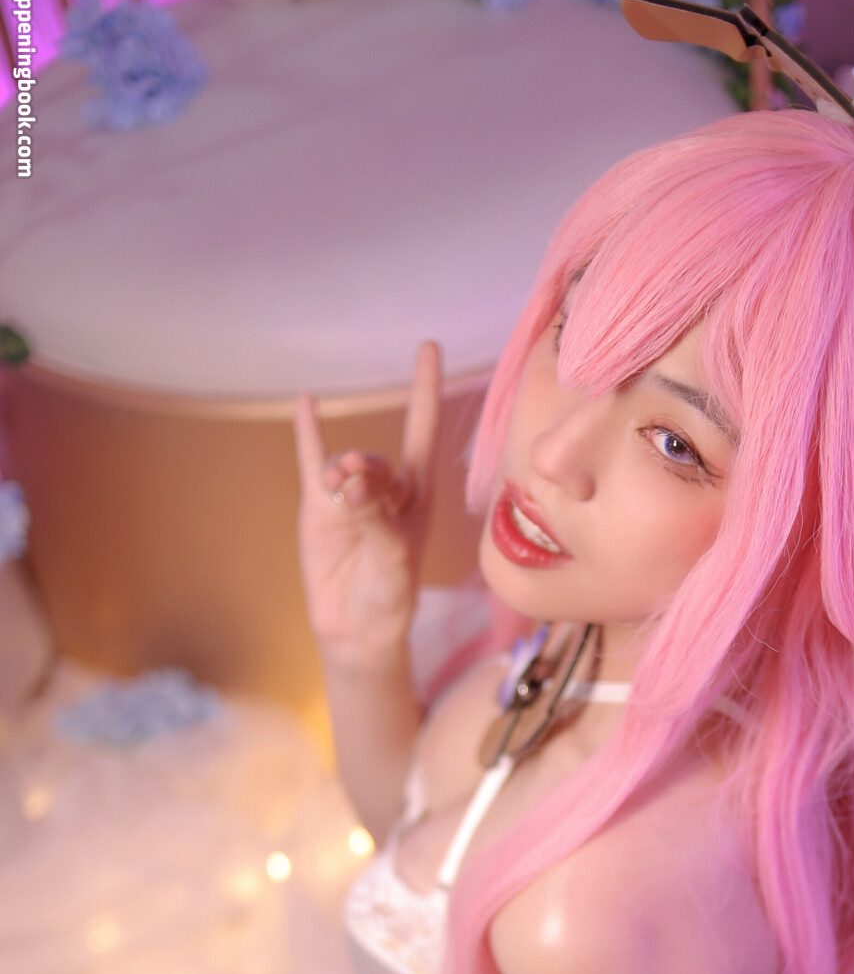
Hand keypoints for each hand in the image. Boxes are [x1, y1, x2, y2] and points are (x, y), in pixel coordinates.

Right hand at [293, 341, 439, 672]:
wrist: (356, 628)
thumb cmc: (389, 595)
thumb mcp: (394, 557)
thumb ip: (375, 516)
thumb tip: (350, 481)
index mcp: (418, 497)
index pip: (423, 432)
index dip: (424, 390)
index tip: (426, 345)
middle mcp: (386, 490)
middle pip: (378, 459)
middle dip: (368, 470)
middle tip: (356, 490)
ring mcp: (349, 496)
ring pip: (346, 465)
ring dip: (343, 472)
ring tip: (340, 494)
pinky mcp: (318, 506)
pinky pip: (311, 461)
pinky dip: (309, 433)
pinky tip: (307, 403)